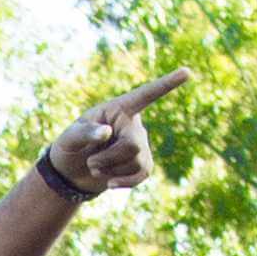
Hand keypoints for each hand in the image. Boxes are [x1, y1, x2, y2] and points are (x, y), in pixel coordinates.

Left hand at [36, 66, 190, 202]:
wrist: (72, 173)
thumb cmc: (70, 146)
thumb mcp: (69, 137)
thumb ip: (85, 132)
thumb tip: (107, 133)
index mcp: (119, 109)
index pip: (145, 95)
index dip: (167, 84)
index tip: (187, 72)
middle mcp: (133, 124)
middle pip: (133, 145)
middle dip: (110, 158)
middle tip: (91, 162)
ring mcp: (140, 144)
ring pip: (137, 162)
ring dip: (112, 170)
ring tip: (96, 167)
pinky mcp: (141, 163)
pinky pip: (142, 175)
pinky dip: (125, 182)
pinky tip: (111, 183)